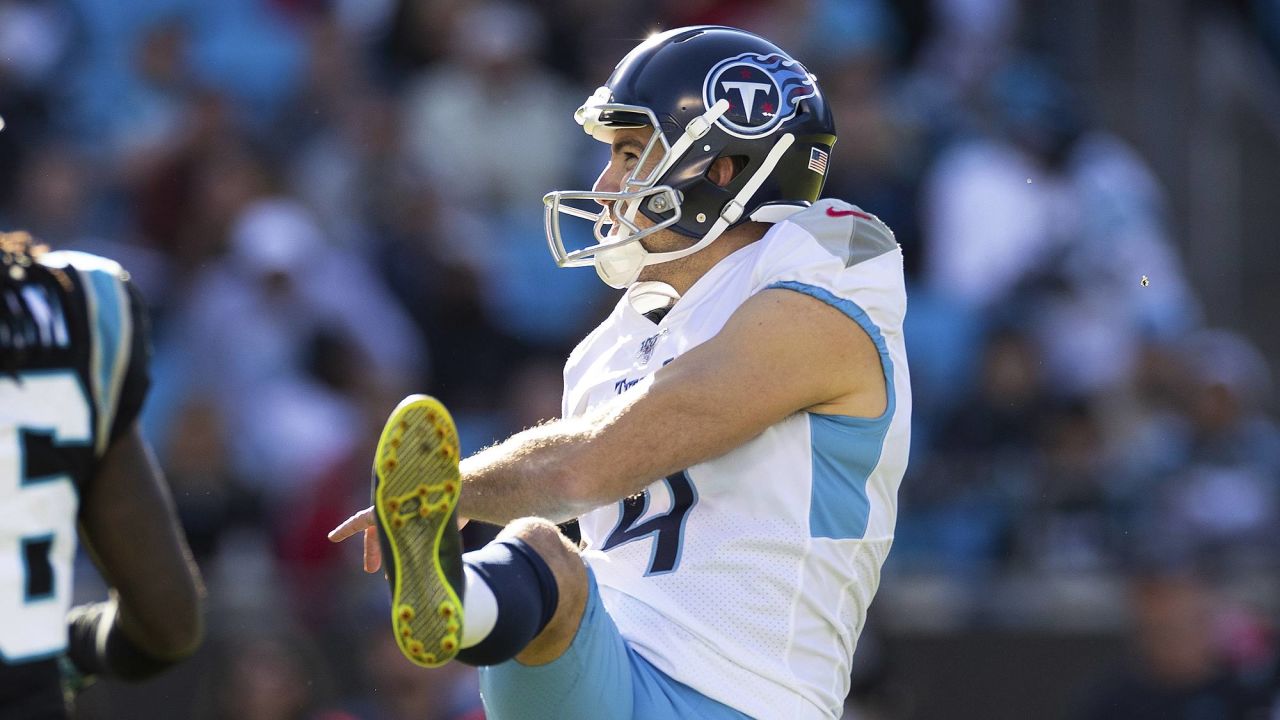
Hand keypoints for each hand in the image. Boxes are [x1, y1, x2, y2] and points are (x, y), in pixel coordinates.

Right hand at [328, 507, 470, 573]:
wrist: (464, 493)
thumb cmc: (432, 507)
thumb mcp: (407, 524)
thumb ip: (396, 542)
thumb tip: (386, 571)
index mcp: (387, 509)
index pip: (360, 521)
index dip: (346, 530)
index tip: (332, 538)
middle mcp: (399, 511)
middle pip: (380, 532)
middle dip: (374, 552)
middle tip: (371, 570)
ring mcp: (414, 514)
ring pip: (398, 535)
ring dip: (394, 553)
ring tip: (394, 573)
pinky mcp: (431, 518)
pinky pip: (415, 536)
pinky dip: (412, 550)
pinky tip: (414, 564)